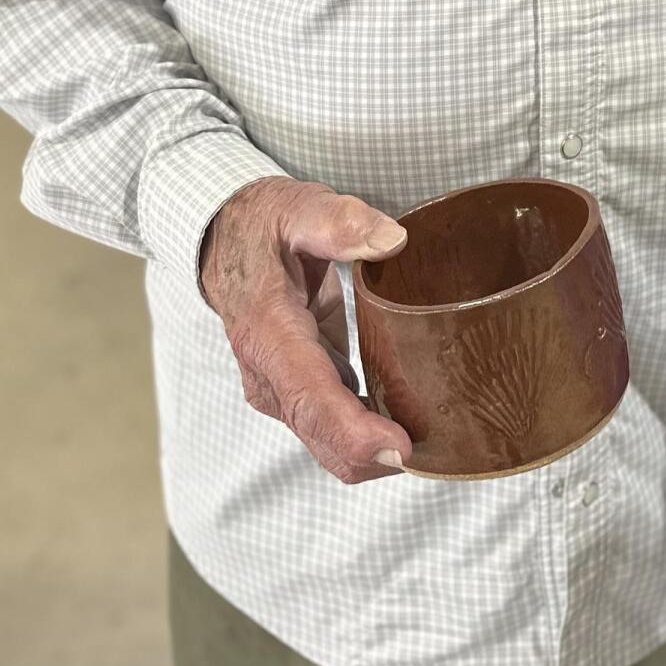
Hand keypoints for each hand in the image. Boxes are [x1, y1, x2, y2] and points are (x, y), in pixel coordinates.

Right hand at [199, 175, 411, 483]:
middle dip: (374, 458)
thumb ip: (341, 221)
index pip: (310, 397)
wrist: (227, 239)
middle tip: (438, 449)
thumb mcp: (299, 207)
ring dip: (374, 452)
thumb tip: (393, 240)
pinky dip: (368, 434)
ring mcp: (280, 387)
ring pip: (327, 441)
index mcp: (268, 331)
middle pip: (321, 436)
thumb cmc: (266, 224)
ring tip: (435, 439)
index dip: (354, 432)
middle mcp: (269, 372)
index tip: (400, 448)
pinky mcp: (297, 387)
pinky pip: (332, 426)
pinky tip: (410, 421)